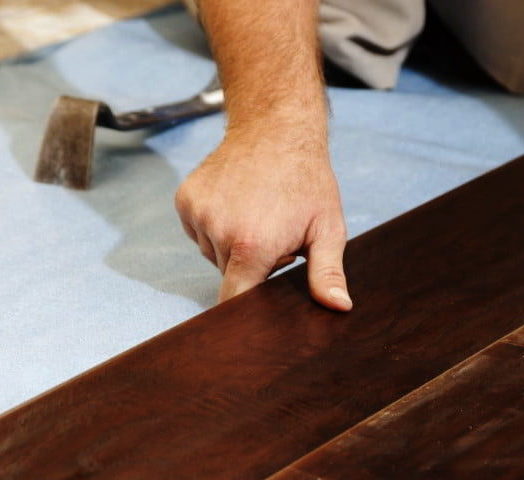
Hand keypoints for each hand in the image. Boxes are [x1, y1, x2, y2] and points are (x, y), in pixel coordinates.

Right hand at [174, 128, 351, 310]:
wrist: (276, 128)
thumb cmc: (307, 180)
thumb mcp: (327, 229)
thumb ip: (328, 274)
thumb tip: (338, 307)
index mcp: (252, 246)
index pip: (234, 301)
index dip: (247, 308)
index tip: (259, 304)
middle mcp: (218, 231)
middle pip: (228, 274)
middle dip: (251, 265)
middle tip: (275, 236)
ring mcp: (198, 212)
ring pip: (213, 252)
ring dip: (232, 245)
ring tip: (257, 215)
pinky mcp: (185, 199)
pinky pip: (199, 231)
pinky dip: (215, 225)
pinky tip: (237, 204)